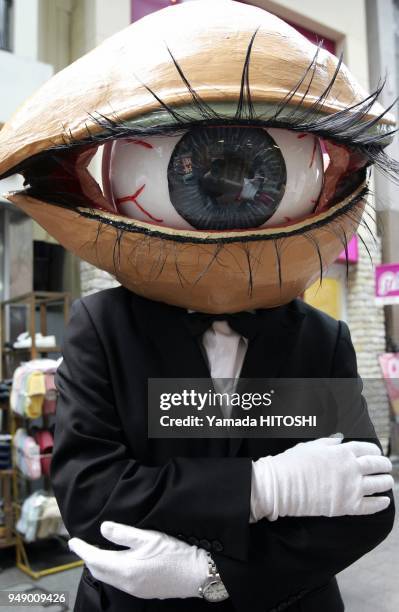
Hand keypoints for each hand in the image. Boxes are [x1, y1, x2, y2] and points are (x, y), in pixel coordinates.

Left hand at [68, 521, 208, 598]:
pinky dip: (111, 570)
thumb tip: (102, 528)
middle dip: (89, 558)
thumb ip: (124, 533)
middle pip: (99, 572)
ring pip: (109, 578)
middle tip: (82, 545)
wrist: (197, 573)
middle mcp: (126, 583)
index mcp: (125, 569)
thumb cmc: (174, 552)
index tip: (72, 541)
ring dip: (100, 565)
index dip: (82, 549)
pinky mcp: (144, 591)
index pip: (95, 559)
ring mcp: (135, 589)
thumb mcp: (148, 537)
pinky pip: (119, 581)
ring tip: (97, 551)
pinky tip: (117, 561)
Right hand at [250, 436, 392, 521]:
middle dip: (384, 465)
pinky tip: (385, 501)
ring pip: (379, 484)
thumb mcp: (311, 445)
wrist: (282, 485)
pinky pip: (372, 506)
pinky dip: (381, 503)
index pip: (368, 448)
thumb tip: (340, 439)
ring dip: (386, 482)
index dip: (375, 451)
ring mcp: (352, 487)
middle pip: (377, 464)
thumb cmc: (293, 462)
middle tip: (386, 467)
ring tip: (387, 482)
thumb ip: (329, 442)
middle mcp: (351, 467)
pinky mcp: (348, 506)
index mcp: (342, 451)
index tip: (376, 453)